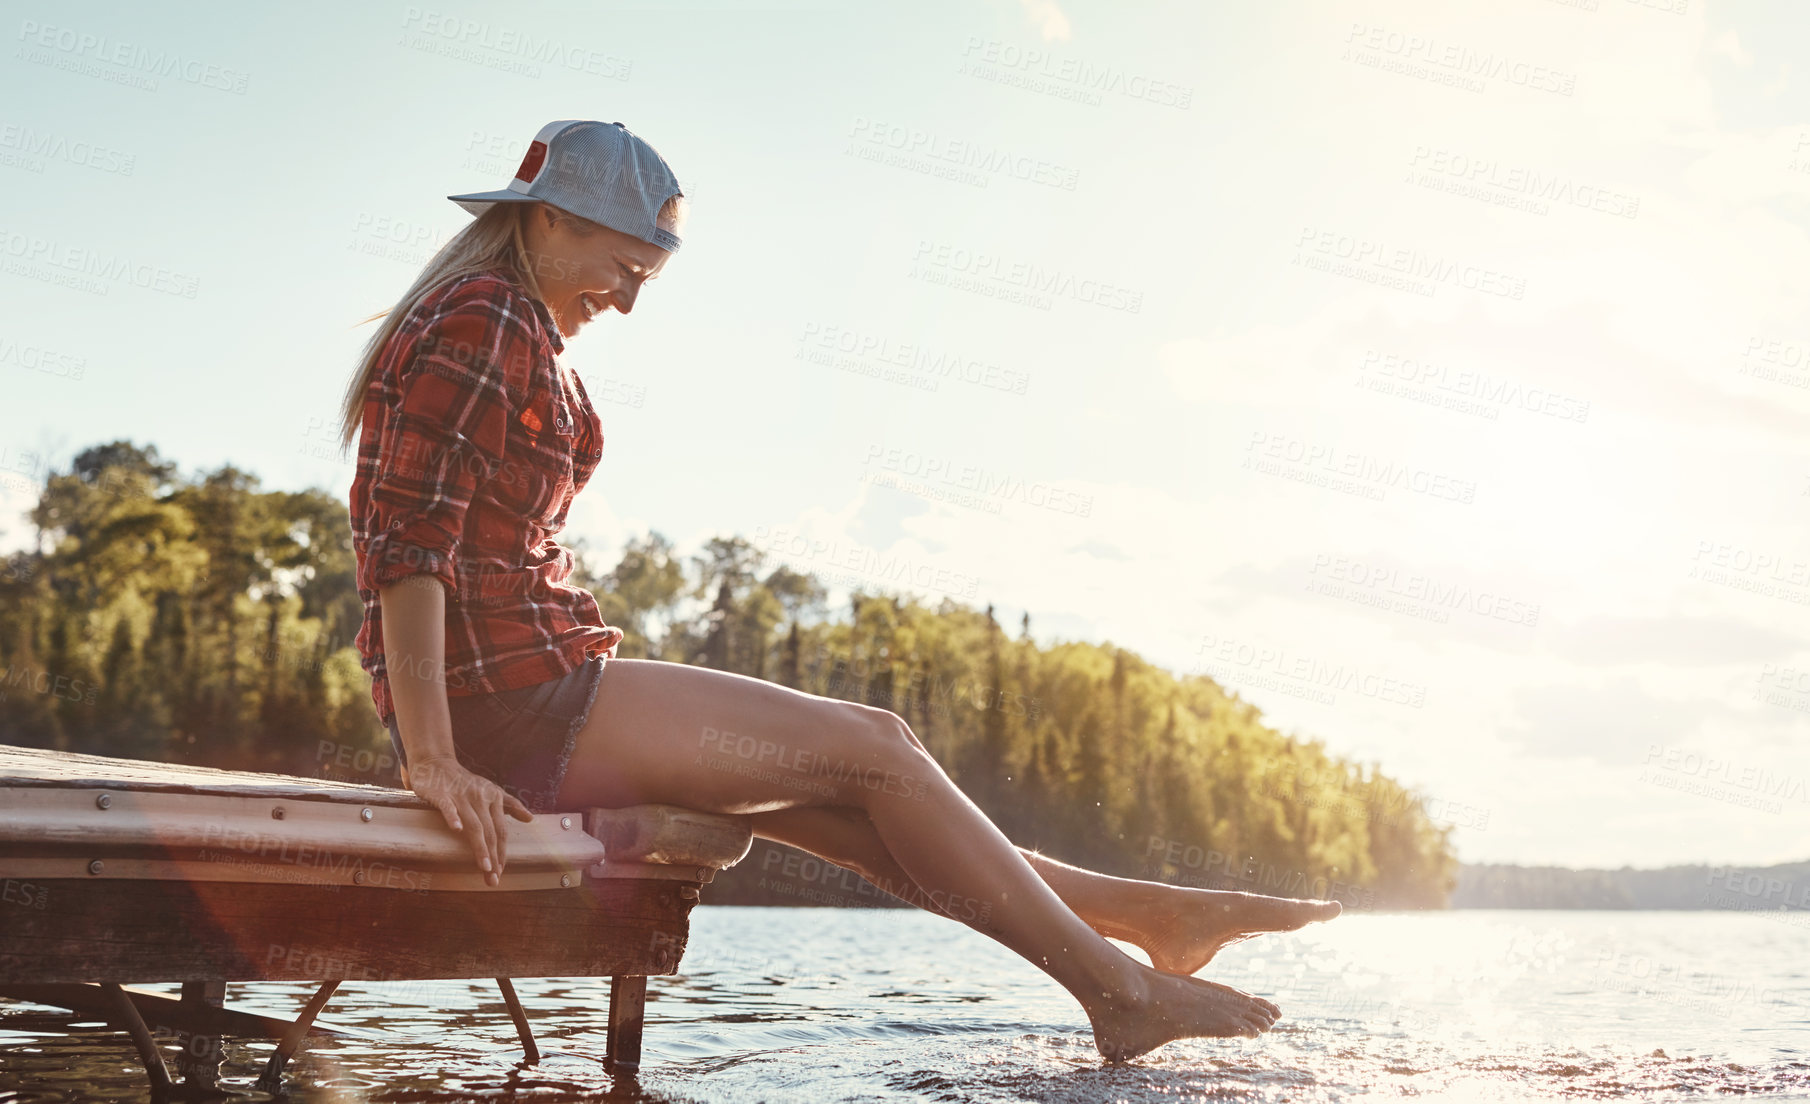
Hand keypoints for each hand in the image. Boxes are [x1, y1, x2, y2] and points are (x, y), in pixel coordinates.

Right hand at [407, 755, 533, 884]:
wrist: (436, 763)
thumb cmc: (465, 782)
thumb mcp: (491, 790)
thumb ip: (510, 805)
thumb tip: (530, 818)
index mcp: (493, 798)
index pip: (501, 830)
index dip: (502, 851)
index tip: (501, 871)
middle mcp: (480, 798)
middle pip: (490, 831)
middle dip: (493, 856)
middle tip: (493, 878)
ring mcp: (461, 796)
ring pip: (474, 824)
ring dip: (480, 847)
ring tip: (485, 867)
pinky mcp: (442, 794)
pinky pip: (448, 807)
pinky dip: (453, 817)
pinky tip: (457, 830)